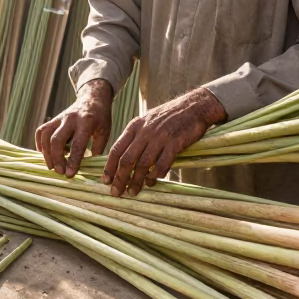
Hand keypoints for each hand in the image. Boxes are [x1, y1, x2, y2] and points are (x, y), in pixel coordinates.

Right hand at [36, 79, 112, 176]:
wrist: (92, 98)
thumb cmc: (100, 118)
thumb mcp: (104, 132)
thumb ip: (97, 149)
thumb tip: (89, 168)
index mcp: (86, 122)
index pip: (77, 144)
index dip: (73, 160)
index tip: (70, 174)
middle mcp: (70, 118)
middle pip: (57, 140)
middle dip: (57, 158)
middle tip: (60, 172)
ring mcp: (60, 118)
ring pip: (46, 135)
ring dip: (46, 153)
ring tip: (52, 166)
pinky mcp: (53, 119)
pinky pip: (42, 131)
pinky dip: (41, 144)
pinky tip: (45, 154)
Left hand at [102, 87, 226, 196]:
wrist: (193, 106)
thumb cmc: (169, 116)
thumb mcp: (147, 121)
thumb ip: (135, 137)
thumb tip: (123, 158)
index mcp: (135, 126)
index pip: (116, 149)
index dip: (109, 167)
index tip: (105, 180)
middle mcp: (144, 132)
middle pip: (127, 160)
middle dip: (119, 178)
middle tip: (115, 192)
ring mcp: (159, 137)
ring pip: (143, 164)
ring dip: (136, 181)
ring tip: (132, 192)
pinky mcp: (174, 143)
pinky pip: (162, 163)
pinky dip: (156, 175)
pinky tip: (152, 181)